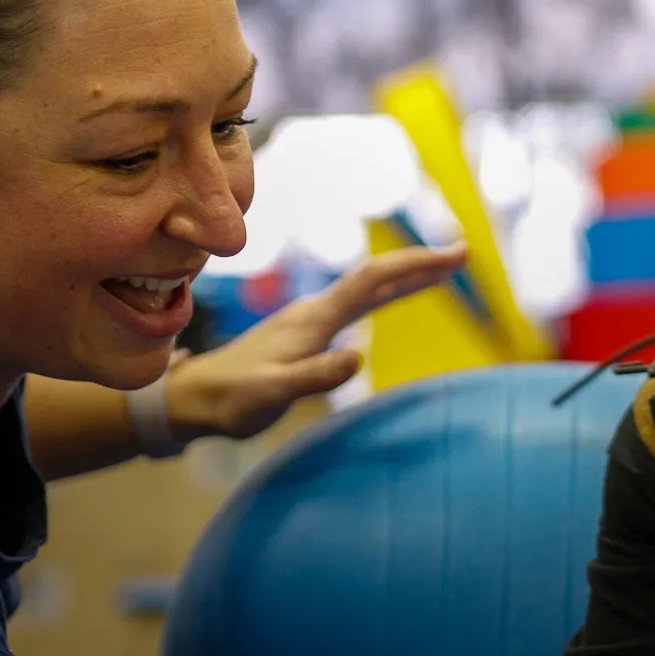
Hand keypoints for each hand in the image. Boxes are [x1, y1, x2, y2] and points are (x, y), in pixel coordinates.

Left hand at [166, 243, 467, 441]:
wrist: (191, 397)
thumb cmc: (231, 400)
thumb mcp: (272, 393)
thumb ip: (314, 376)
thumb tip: (358, 357)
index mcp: (314, 318)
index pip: (373, 281)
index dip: (414, 266)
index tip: (453, 257)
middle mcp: (316, 311)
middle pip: (377, 278)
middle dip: (421, 265)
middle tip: (462, 254)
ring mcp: (312, 320)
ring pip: (369, 290)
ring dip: (407, 278)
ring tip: (443, 272)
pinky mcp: (308, 334)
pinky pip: (359, 306)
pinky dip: (388, 296)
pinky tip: (394, 300)